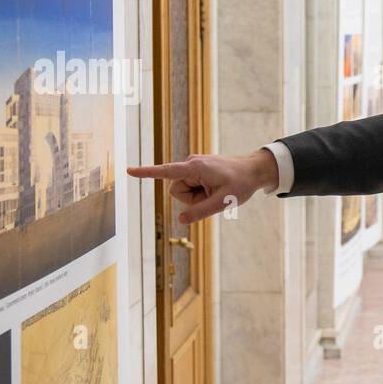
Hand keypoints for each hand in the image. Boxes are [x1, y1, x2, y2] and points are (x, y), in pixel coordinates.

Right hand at [127, 149, 278, 223]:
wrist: (254, 170)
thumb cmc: (241, 184)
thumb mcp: (223, 202)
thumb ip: (201, 211)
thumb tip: (180, 220)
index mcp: (195, 167)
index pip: (166, 172)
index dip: (146, 173)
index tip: (128, 171)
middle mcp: (190, 164)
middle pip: (177, 191)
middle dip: (192, 199)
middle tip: (214, 195)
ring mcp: (193, 166)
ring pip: (184, 192)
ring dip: (198, 197)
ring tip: (216, 190)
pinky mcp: (196, 170)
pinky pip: (192, 188)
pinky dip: (201, 193)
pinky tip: (215, 188)